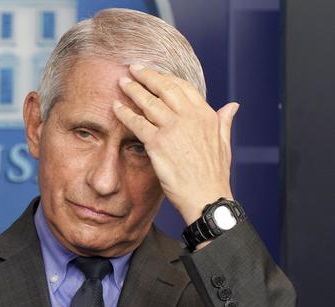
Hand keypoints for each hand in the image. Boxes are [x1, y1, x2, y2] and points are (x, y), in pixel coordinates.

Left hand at [112, 64, 238, 224]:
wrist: (207, 197)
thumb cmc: (214, 175)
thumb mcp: (224, 143)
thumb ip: (224, 121)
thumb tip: (232, 106)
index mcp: (206, 115)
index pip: (183, 87)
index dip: (167, 77)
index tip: (155, 73)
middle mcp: (190, 117)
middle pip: (164, 87)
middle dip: (147, 75)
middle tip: (133, 68)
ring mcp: (173, 128)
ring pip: (149, 102)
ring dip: (133, 89)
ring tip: (122, 82)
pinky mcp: (158, 142)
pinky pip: (137, 122)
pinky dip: (125, 113)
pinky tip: (116, 107)